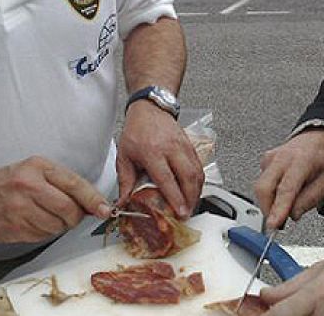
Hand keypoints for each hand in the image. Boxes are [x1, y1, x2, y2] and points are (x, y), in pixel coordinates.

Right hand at [0, 156, 110, 242]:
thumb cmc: (8, 183)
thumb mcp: (34, 170)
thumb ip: (63, 182)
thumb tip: (93, 202)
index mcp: (37, 167)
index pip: (74, 184)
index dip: (93, 199)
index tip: (105, 209)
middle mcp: (28, 186)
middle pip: (69, 209)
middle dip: (75, 216)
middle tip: (71, 214)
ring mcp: (20, 209)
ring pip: (57, 226)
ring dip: (59, 225)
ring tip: (45, 214)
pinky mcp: (14, 228)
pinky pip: (43, 236)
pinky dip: (45, 232)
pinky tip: (33, 221)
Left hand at [116, 100, 202, 217]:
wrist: (150, 109)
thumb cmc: (137, 131)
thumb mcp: (124, 156)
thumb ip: (125, 182)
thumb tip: (123, 202)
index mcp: (152, 151)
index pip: (167, 179)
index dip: (175, 198)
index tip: (180, 212)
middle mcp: (171, 148)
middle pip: (188, 177)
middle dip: (191, 199)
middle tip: (187, 213)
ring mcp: (184, 146)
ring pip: (197, 173)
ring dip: (197, 192)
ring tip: (191, 206)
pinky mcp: (191, 146)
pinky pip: (199, 167)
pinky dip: (199, 182)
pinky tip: (194, 191)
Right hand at [254, 130, 323, 229]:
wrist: (319, 137)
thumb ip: (310, 199)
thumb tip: (292, 214)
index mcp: (301, 161)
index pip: (285, 189)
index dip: (278, 209)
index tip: (273, 224)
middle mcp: (282, 158)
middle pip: (264, 188)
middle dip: (268, 209)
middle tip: (279, 221)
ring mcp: (271, 157)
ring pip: (260, 187)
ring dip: (270, 201)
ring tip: (288, 200)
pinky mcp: (265, 160)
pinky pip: (262, 182)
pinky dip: (270, 192)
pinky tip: (283, 189)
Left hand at [261, 249, 323, 315]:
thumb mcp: (320, 268)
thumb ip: (289, 286)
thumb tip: (266, 294)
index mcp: (316, 296)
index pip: (278, 315)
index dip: (263, 315)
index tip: (256, 313)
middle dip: (284, 312)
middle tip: (290, 304)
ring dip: (300, 313)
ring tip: (310, 305)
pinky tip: (315, 310)